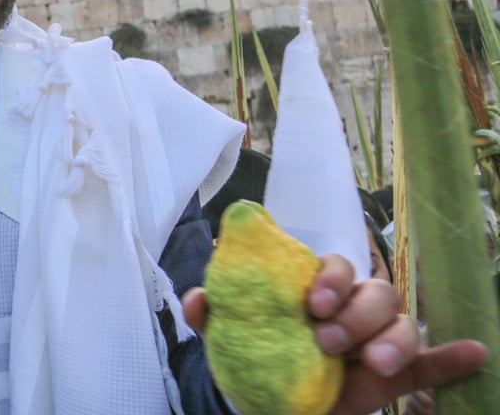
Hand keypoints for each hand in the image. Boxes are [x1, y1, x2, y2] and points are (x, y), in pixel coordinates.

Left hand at [182, 253, 486, 414]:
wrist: (272, 403)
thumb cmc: (258, 353)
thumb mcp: (229, 334)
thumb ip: (212, 313)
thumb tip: (195, 300)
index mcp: (318, 288)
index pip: (336, 267)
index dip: (330, 279)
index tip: (310, 302)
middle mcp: (354, 307)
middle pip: (375, 290)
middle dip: (356, 311)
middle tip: (328, 338)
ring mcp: (378, 340)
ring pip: (401, 322)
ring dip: (393, 337)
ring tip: (376, 362)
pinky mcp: (396, 375)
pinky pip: (431, 363)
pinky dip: (452, 358)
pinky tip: (473, 353)